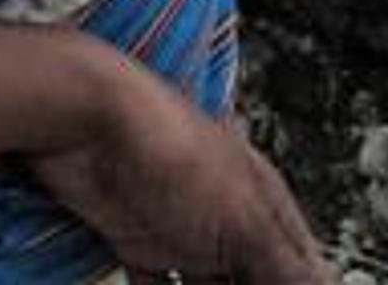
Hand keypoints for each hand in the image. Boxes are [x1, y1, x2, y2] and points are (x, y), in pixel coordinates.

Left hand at [27, 50, 330, 284]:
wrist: (83, 119)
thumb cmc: (172, 152)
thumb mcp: (244, 221)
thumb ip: (284, 269)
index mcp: (264, 200)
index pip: (304, 266)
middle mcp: (226, 212)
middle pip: (256, 276)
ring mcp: (181, 225)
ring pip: (212, 282)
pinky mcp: (135, 238)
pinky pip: (159, 284)